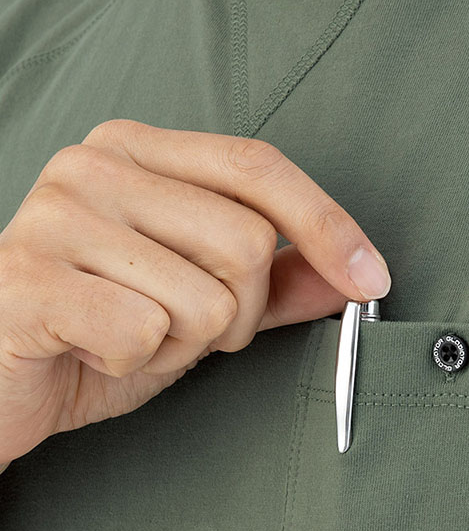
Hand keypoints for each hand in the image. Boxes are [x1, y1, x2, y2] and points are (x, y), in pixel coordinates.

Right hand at [0, 119, 390, 466]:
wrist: (6, 377)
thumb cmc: (102, 332)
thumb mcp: (202, 304)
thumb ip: (276, 285)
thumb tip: (348, 277)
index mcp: (139, 153)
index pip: (260, 169)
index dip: (328, 226)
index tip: (370, 279)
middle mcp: (95, 166)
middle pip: (246, 245)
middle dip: (236, 314)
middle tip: (180, 326)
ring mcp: (55, 216)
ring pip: (205, 299)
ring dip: (183, 344)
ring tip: (131, 337)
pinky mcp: (28, 279)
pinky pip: (145, 333)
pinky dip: (136, 363)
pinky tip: (96, 351)